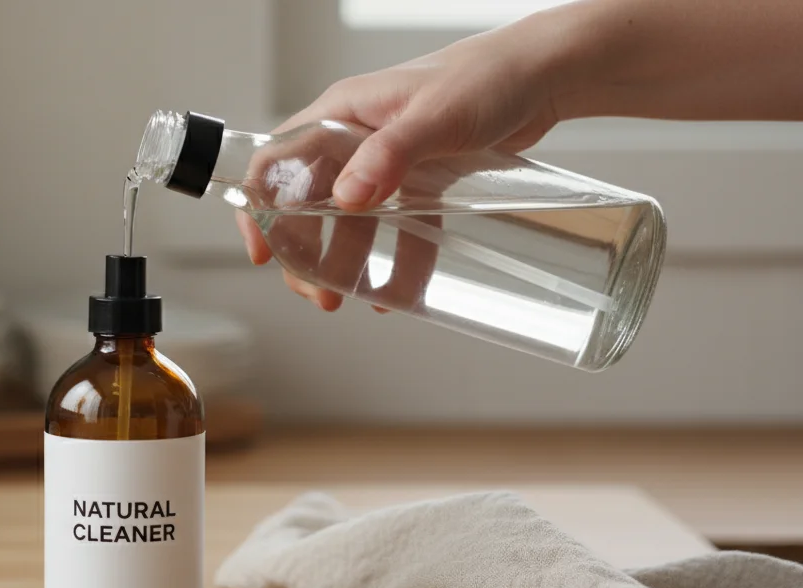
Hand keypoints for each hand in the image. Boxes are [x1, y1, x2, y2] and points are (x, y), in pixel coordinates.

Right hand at [239, 17, 567, 309]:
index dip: (260, 208)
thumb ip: (389, 155)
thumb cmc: (486, 78)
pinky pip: (396, 228)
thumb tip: (347, 197)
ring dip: (346, 263)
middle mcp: (354, 139)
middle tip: (320, 293)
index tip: (265, 252)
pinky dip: (396, 260)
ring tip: (352, 297)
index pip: (276, 161)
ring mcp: (385, 161)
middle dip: (306, 253)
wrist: (542, 74)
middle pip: (307, 203)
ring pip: (350, 223)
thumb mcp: (435, 117)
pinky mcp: (417, 179)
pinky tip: (399, 291)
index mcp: (340, 114)